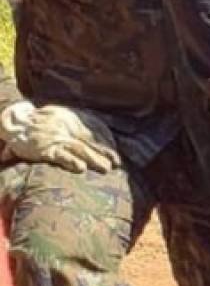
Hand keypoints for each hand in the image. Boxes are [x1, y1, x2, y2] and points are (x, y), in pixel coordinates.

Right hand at [0, 100, 119, 173]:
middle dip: (106, 152)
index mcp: (71, 116)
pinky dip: (71, 162)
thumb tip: (100, 139)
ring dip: (94, 159)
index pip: (94, 127)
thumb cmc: (40, 122)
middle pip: (90, 139)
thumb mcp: (61, 117)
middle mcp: (65, 125)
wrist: (14, 122)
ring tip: (106, 169)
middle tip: (118, 163)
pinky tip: (81, 169)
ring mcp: (55, 137)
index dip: (107, 140)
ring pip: (79, 148)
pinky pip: (60, 155)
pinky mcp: (44, 149)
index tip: (116, 151)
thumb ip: (78, 125)